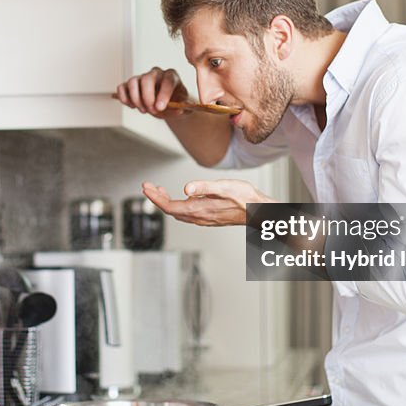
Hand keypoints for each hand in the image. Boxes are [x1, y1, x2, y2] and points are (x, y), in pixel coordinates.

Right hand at [114, 67, 188, 117]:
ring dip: (135, 99)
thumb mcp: (184, 107)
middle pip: (147, 78)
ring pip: (132, 81)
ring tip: (143, 110)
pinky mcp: (130, 84)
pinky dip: (124, 98)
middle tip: (151, 110)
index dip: (163, 94)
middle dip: (147, 97)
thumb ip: (183, 108)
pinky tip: (132, 106)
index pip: (168, 80)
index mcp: (171, 76)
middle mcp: (156, 74)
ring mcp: (142, 78)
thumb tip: (180, 109)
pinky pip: (122, 87)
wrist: (167, 105)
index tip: (160, 107)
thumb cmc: (175, 103)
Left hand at [142, 179, 275, 226]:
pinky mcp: (209, 217)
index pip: (169, 206)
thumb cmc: (245, 198)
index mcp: (199, 209)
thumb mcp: (224, 186)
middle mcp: (199, 217)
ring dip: (166, 202)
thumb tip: (186, 188)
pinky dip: (178, 205)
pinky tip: (182, 197)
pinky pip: (187, 214)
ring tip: (159, 190)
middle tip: (148, 187)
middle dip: (157, 198)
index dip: (154, 197)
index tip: (145, 187)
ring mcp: (203, 219)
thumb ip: (204, 187)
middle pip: (170, 210)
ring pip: (178, 213)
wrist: (259, 212)